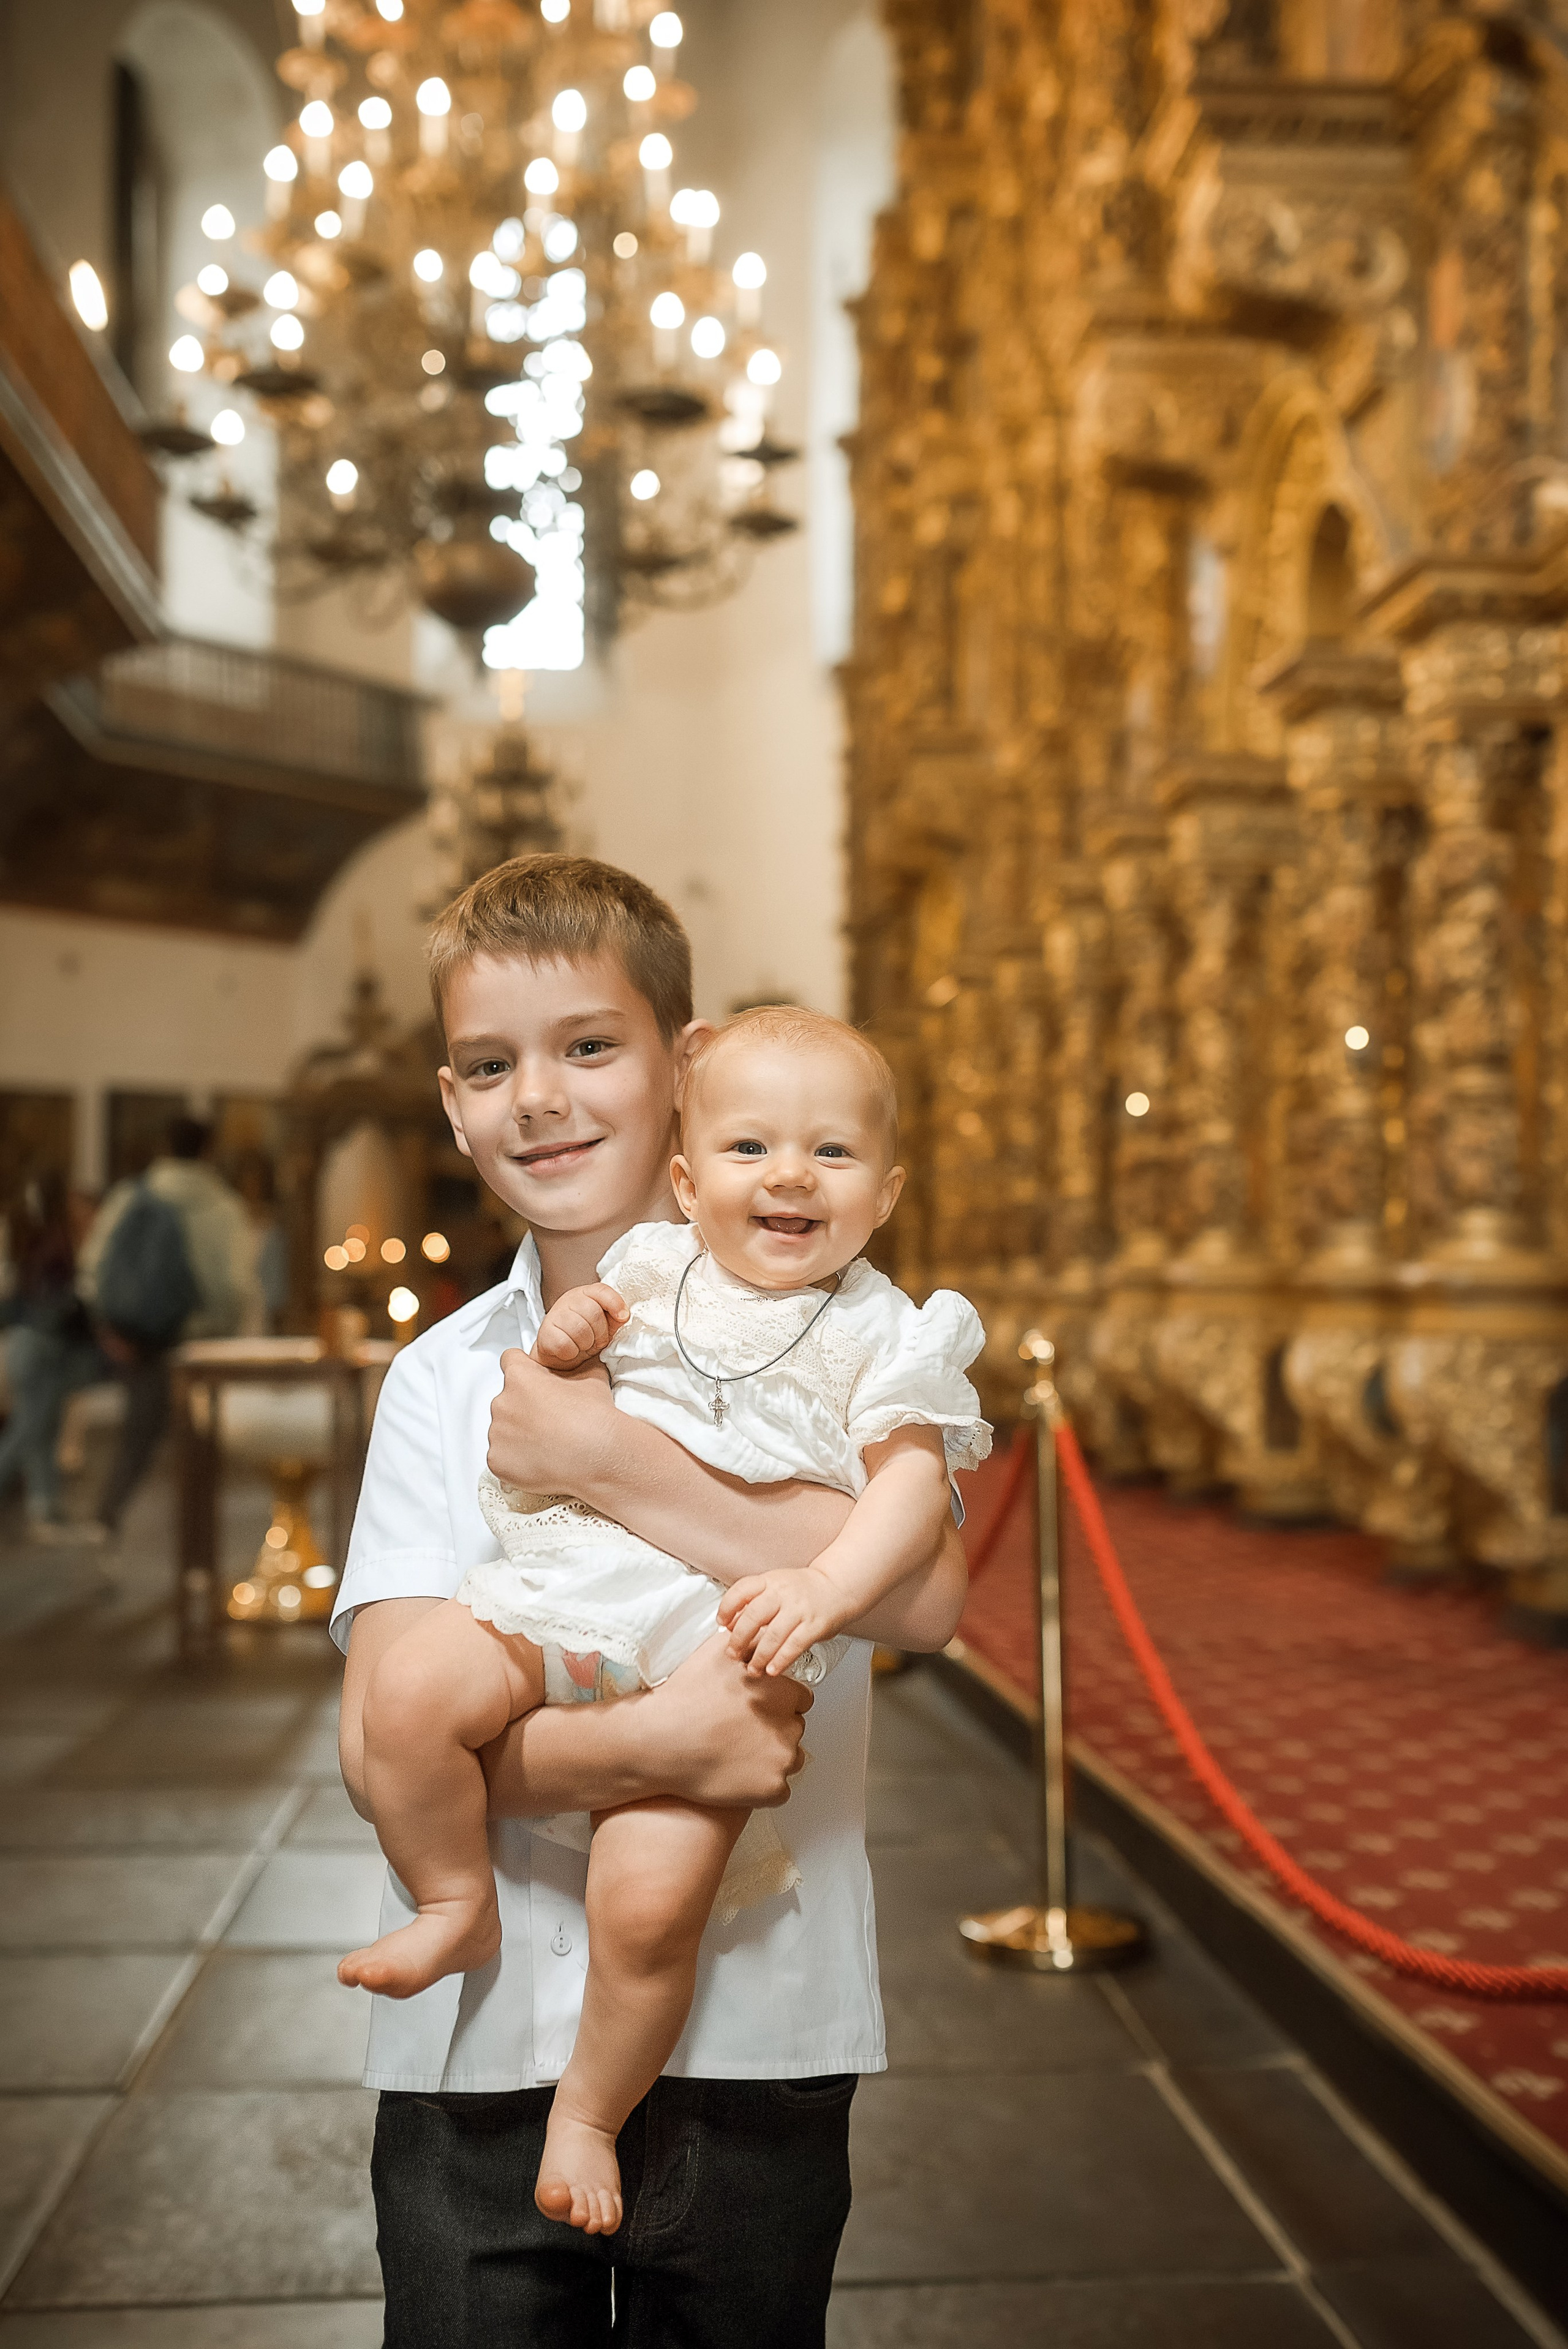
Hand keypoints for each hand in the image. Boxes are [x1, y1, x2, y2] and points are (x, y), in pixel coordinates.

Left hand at [489, 1347, 618, 1494]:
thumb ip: (576, 1370)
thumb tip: (583, 1366)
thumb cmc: (594, 1421)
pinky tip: (540, 1462)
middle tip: (550, 1422)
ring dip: (519, 1436)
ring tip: (548, 1446)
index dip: (524, 1370)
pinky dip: (516, 1461)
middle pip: (508, 1400)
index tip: (532, 1382)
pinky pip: (502, 1456)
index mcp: (521, 1377)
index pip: (510, 1360)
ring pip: (503, 1430)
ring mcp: (497, 1433)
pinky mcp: (496, 1460)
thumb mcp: (593, 1381)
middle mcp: (503, 1403)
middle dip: (525, 1409)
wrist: (598, 1458)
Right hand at [533, 1282, 628, 1371]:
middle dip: (600, 1332)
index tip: (623, 1317)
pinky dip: (571, 1352)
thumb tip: (624, 1315)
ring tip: (582, 1345)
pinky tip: (570, 1350)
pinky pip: (565, 1344)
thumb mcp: (605, 1325)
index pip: (602, 1291)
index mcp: (585, 1294)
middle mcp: (569, 1301)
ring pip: (579, 1329)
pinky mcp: (545, 1332)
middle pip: (593, 1312)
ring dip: (585, 1344)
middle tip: (595, 1340)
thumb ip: (615, 1317)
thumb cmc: (584, 1337)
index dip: (615, 1303)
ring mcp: (555, 1315)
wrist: (559, 1354)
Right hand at [638, 1633, 811, 1805]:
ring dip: (772, 1758)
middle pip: (794, 1729)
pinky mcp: (772, 1790)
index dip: (778, 1704)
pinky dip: (762, 1786)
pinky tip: (737, 1776)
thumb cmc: (685, 1698)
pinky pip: (778, 1791)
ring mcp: (782, 1760)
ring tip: (738, 1755)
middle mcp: (789, 1726)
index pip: (801, 1699)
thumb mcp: (718, 1652)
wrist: (661, 1741)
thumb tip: (763, 1635)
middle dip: (775, 1730)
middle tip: (742, 1733)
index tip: (758, 1710)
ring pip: (789, 1760)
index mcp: (783, 1693)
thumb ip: (750, 1643)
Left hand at [718, 1566, 847, 1678]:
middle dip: (739, 1639)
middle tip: (733, 1653)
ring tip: (752, 1669)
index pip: (742, 1590)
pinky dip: (780, 1660)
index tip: (722, 1624)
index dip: (727, 1608)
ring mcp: (799, 1609)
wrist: (838, 1587)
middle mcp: (783, 1593)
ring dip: (759, 1656)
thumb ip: (755, 1601)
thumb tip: (731, 1624)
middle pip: (754, 1616)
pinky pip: (794, 1646)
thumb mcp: (776, 1586)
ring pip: (773, 1635)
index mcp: (770, 1581)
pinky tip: (772, 1669)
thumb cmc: (803, 1590)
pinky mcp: (814, 1626)